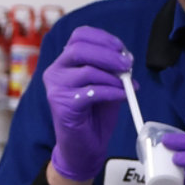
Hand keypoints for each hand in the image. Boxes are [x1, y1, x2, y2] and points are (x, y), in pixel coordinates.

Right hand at [42, 27, 131, 182]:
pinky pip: (92, 92)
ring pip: (87, 71)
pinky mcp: (62, 105)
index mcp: (64, 62)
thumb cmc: (94, 115)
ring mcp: (56, 88)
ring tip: (128, 86)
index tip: (121, 48)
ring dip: (113, 77)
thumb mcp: (106, 85)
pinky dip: (112, 92)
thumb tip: (126, 58)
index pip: (79, 36)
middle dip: (109, 55)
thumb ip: (112, 70)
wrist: (85, 148)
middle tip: (128, 64)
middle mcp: (55, 71)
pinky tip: (123, 97)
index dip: (102, 38)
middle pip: (80, 49)